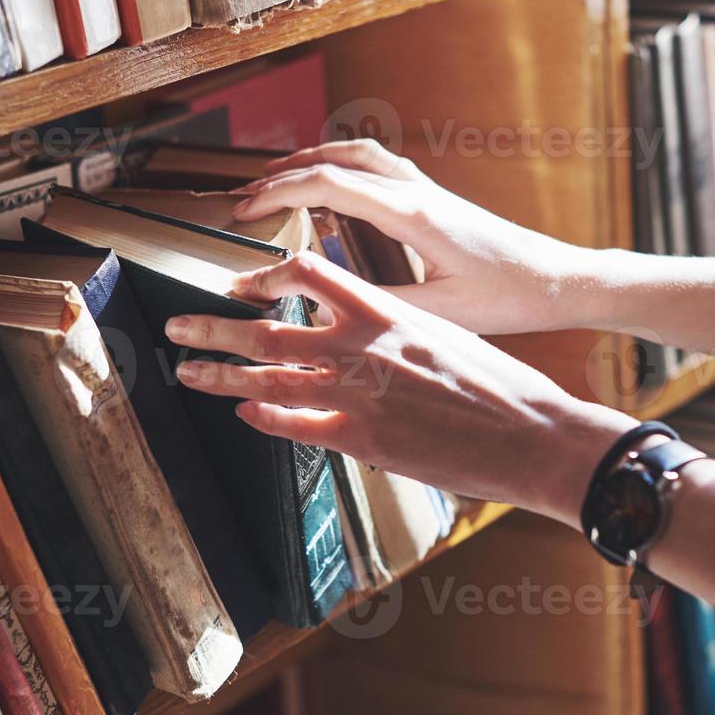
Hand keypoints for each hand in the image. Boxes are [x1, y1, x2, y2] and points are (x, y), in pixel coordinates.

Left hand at [164, 252, 637, 527]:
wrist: (536, 434)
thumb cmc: (503, 386)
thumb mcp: (448, 336)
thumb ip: (399, 332)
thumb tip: (369, 331)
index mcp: (388, 312)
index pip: (309, 273)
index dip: (266, 277)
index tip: (240, 285)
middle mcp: (365, 347)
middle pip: (269, 330)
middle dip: (215, 328)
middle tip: (179, 326)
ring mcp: (360, 395)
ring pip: (269, 380)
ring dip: (221, 375)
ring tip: (187, 371)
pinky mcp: (364, 441)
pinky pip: (296, 427)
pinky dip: (265, 419)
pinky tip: (244, 415)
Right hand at [232, 139, 597, 335]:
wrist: (556, 280)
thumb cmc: (508, 297)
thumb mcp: (438, 313)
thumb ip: (379, 306)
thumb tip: (325, 306)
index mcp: (412, 213)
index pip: (328, 184)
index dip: (277, 193)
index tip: (243, 212)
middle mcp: (417, 191)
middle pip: (334, 160)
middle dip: (282, 175)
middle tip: (243, 198)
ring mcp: (426, 190)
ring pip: (356, 155)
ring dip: (310, 162)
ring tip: (274, 181)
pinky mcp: (434, 198)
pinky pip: (376, 166)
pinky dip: (340, 167)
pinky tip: (330, 187)